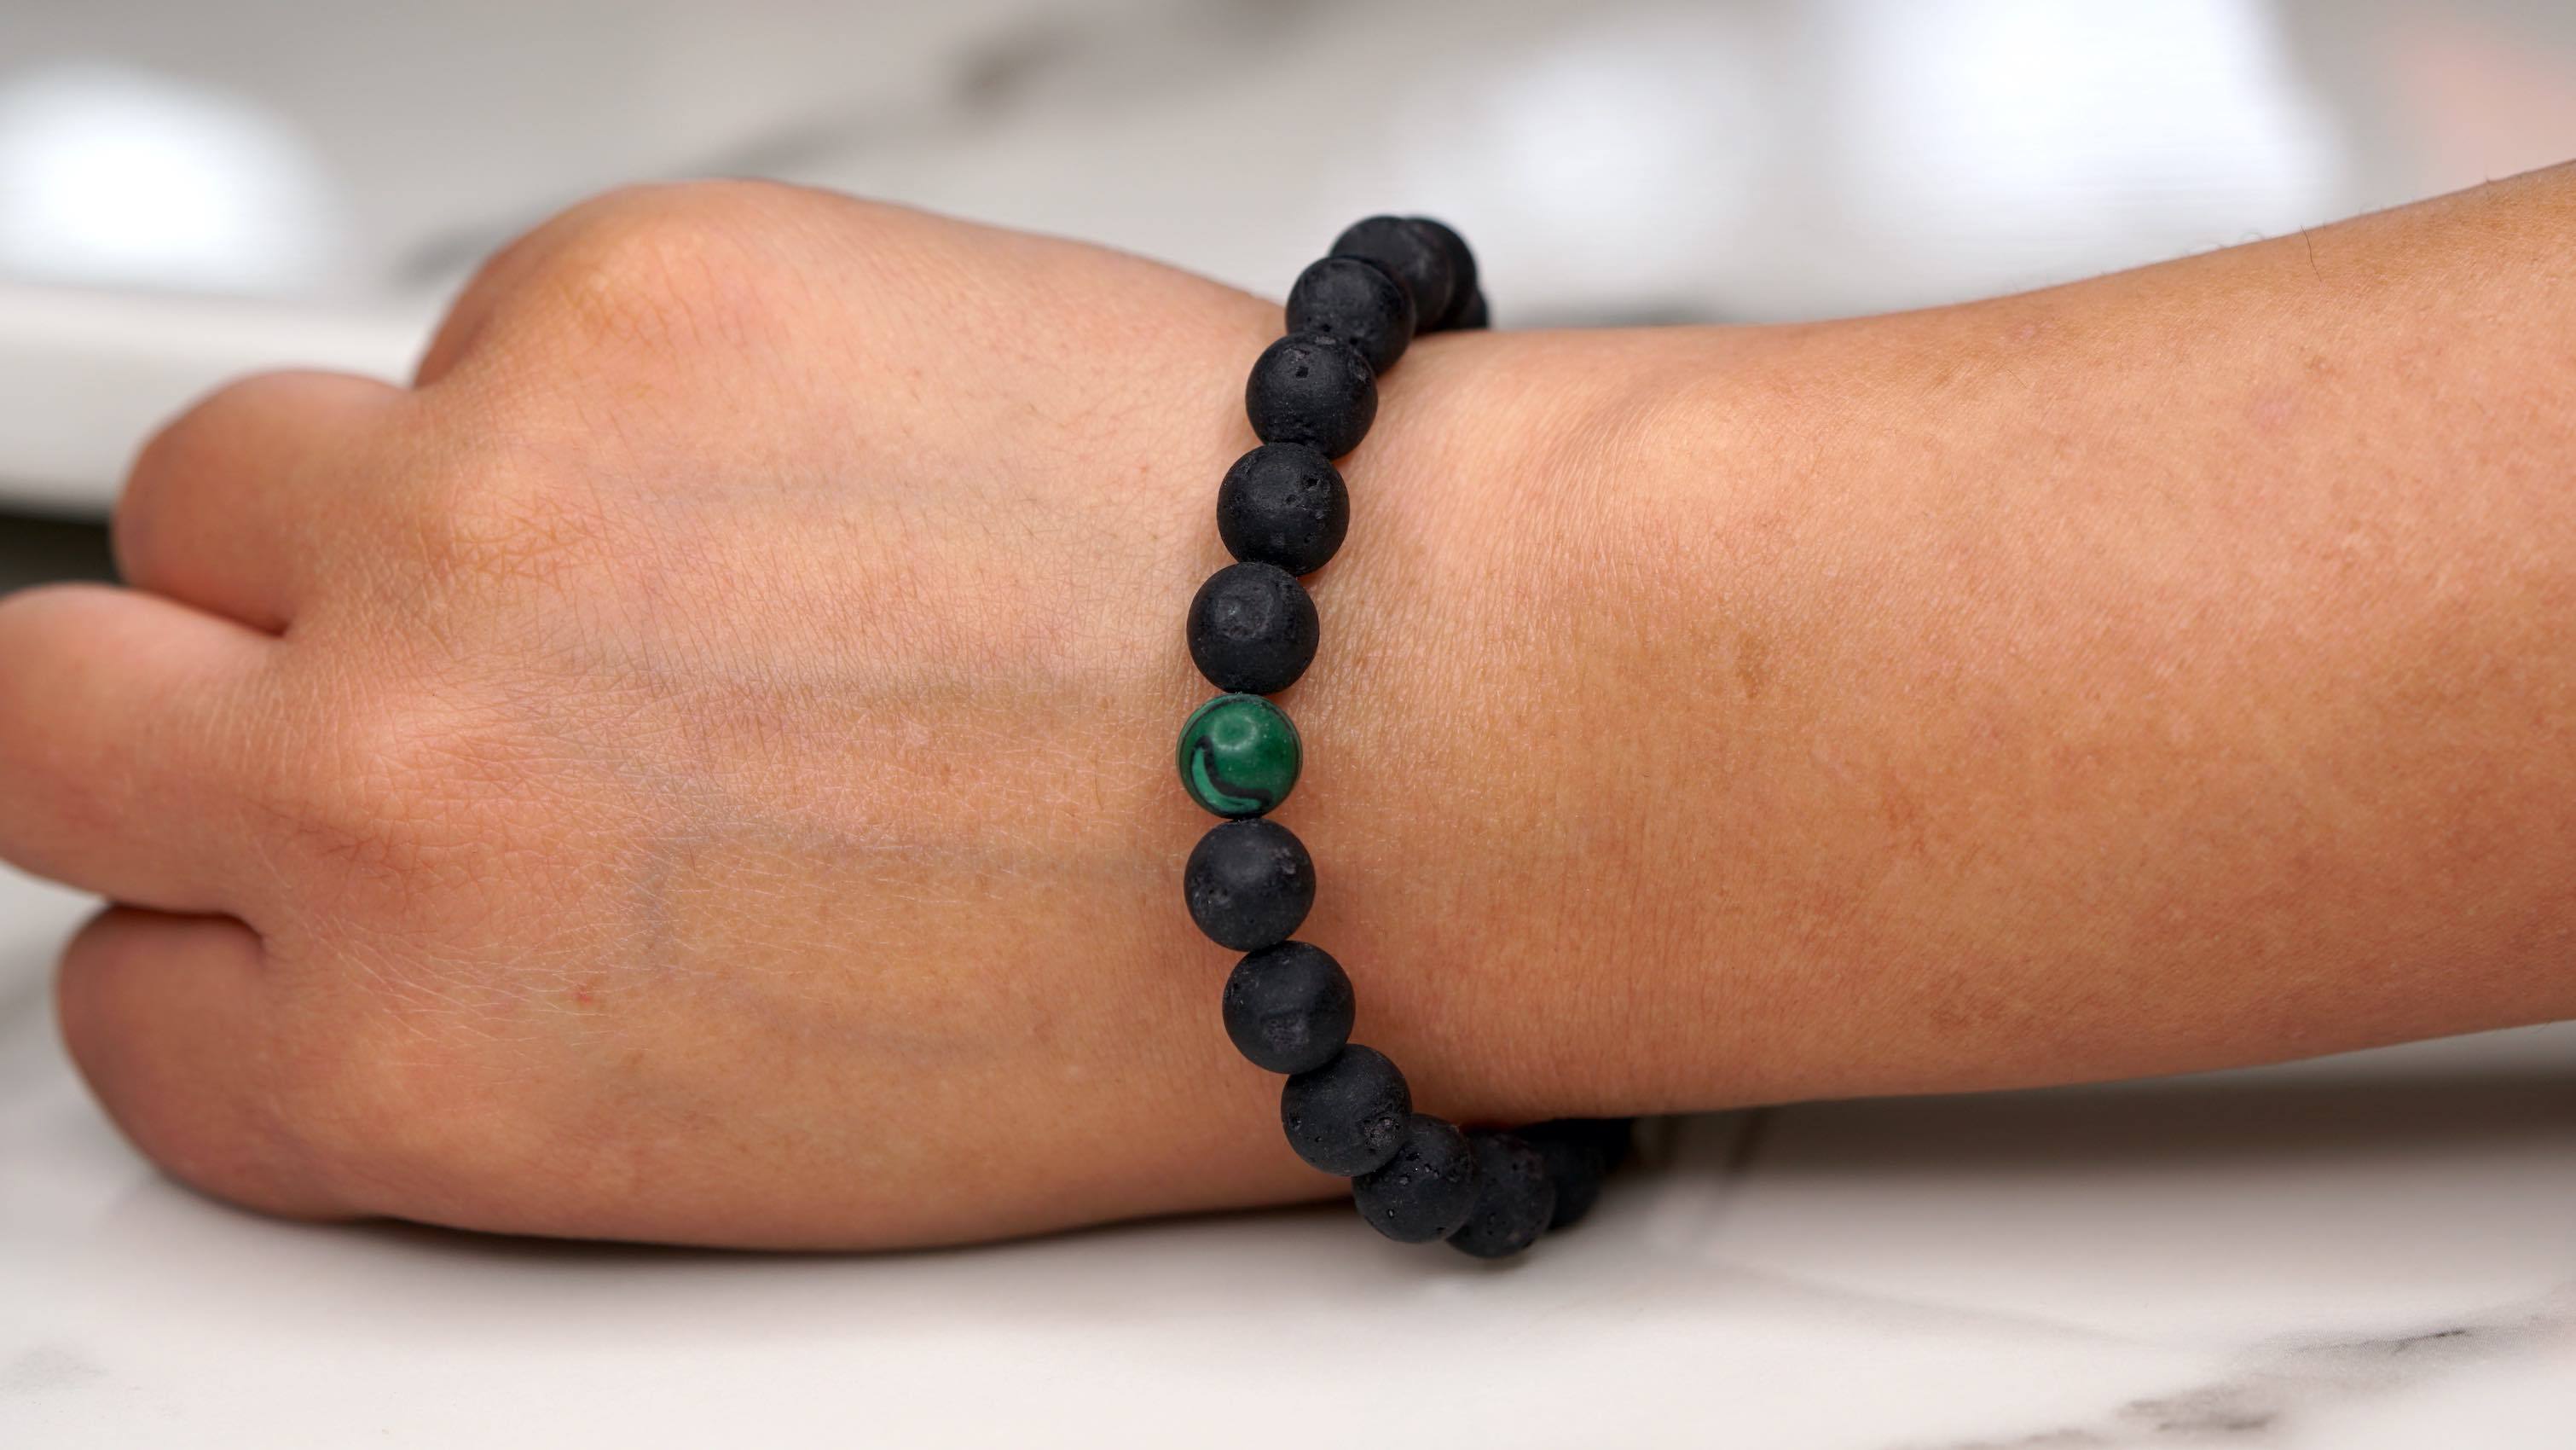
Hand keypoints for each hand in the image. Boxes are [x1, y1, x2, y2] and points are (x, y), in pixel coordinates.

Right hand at [0, 184, 1644, 1246]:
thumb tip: (396, 898)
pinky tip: (807, 467)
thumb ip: (504, 1016)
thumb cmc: (1176, 967)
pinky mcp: (637, 290)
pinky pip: (495, 322)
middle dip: (156, 699)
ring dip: (367, 515)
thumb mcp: (762, 1131)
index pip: (125, 1004)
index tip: (303, 877)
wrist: (1421, 740)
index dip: (225, 927)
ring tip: (626, 565)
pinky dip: (601, 388)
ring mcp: (492, 509)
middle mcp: (399, 786)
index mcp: (428, 1064)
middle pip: (37, 704)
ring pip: (232, 474)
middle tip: (348, 683)